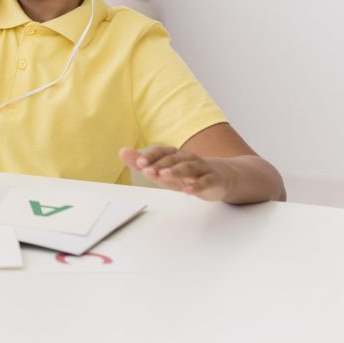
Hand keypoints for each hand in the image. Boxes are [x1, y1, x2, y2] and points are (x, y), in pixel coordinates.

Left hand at [119, 145, 233, 200]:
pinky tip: (188, 190)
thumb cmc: (187, 174)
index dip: (151, 157)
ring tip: (164, 176)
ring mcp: (202, 169)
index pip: (161, 152)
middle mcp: (188, 158)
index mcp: (175, 155)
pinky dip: (197, 185)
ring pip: (189, 167)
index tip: (139, 163)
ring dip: (176, 171)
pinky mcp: (213, 180)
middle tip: (147, 171)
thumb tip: (122, 152)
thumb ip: (143, 163)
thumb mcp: (163, 170)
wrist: (221, 178)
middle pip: (173, 159)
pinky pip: (206, 182)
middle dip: (159, 164)